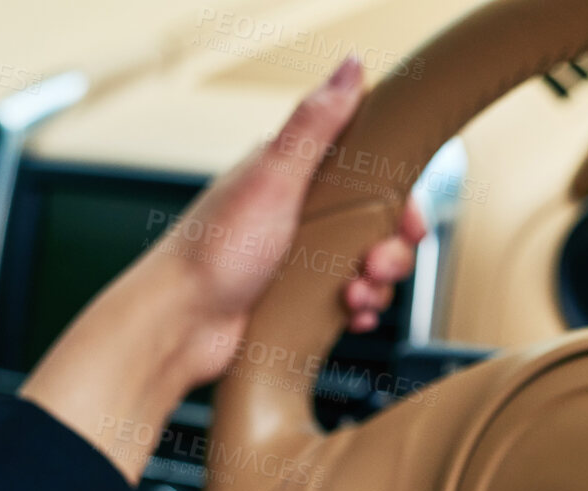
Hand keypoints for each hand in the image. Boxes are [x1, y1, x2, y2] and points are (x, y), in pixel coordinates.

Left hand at [22, 56, 424, 481]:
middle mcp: (298, 213)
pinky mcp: (299, 297)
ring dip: (375, 286)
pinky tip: (350, 316)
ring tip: (354, 297)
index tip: (408, 223)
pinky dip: (360, 310)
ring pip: (366, 266)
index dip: (397, 200)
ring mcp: (300, 258)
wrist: (180, 325)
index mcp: (292, 174)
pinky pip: (350, 301)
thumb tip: (350, 68)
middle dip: (389, 251)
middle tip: (373, 265)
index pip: (368, 175)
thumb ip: (315, 124)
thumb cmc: (213, 251)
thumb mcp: (272, 177)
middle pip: (375, 225)